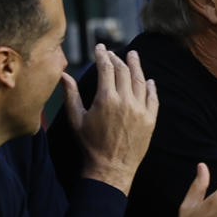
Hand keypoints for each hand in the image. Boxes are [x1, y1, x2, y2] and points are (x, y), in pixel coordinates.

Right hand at [64, 46, 158, 192]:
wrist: (111, 168)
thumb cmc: (90, 145)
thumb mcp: (76, 119)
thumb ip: (70, 94)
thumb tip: (63, 74)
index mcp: (106, 98)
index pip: (106, 68)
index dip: (102, 55)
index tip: (100, 47)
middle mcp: (126, 101)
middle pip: (123, 71)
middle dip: (117, 58)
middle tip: (113, 52)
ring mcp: (140, 110)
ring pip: (140, 81)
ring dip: (136, 66)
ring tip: (133, 55)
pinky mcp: (150, 120)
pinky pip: (153, 98)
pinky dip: (151, 87)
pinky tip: (149, 80)